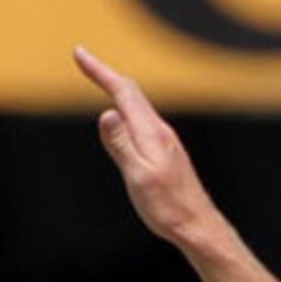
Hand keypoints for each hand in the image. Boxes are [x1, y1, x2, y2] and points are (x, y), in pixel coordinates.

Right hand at [73, 47, 216, 244]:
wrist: (199, 228)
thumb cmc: (168, 207)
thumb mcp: (138, 177)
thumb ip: (121, 145)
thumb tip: (107, 113)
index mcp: (151, 134)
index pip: (123, 92)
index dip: (100, 71)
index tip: (80, 54)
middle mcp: (161, 133)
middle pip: (132, 95)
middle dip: (106, 76)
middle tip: (85, 61)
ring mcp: (167, 143)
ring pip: (140, 108)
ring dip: (118, 91)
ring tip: (103, 80)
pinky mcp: (169, 155)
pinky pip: (145, 123)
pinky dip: (129, 110)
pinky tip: (127, 119)